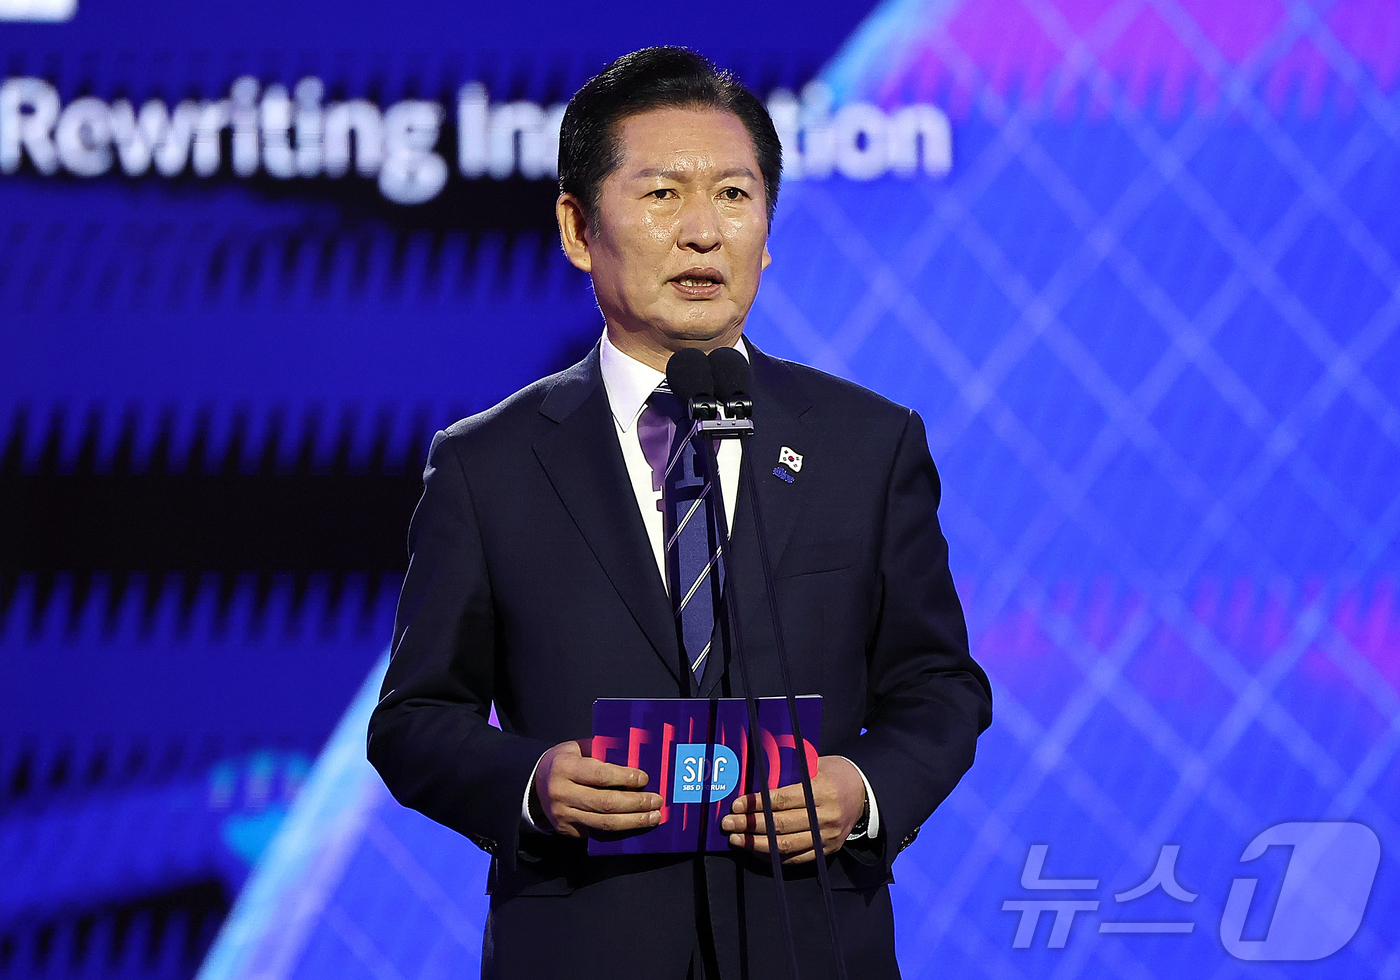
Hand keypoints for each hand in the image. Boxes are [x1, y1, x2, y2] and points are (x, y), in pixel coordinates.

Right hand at [531, 739, 661, 837]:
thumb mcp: (578, 748)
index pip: (599, 775)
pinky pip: (597, 832)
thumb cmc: (565, 761)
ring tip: (653, 816)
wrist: (536, 784)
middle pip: (605, 803)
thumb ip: (602, 751)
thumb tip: (637, 755)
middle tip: (656, 801)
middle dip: (635, 803)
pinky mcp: (567, 830)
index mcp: (564, 767)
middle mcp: (561, 793)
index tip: (644, 778)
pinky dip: (620, 830)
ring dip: (633, 821)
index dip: (624, 777)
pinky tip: (636, 824)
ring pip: (604, 823)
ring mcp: (563, 815)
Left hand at [720, 755, 866, 863]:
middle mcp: (826, 815)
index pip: (782, 799)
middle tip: (728, 824)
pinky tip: (756, 850)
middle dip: (750, 825)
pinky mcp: (828, 850)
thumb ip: (789, 774)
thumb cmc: (834, 773)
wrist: (864, 792)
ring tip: (736, 840)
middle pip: (781, 824)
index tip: (737, 805)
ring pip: (786, 845)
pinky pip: (797, 858)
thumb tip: (753, 782)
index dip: (757, 804)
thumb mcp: (815, 764)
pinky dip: (773, 856)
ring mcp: (828, 836)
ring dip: (756, 844)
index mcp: (821, 789)